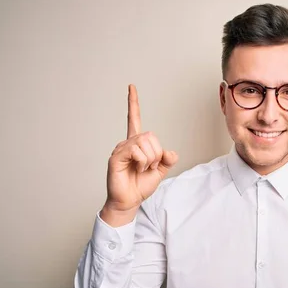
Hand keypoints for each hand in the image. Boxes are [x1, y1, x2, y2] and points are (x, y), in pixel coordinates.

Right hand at [101, 84, 177, 224]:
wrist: (129, 201)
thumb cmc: (141, 186)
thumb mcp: (160, 172)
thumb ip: (167, 159)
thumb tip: (171, 152)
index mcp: (137, 144)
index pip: (134, 119)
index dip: (133, 103)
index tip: (131, 87)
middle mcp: (127, 143)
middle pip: (150, 135)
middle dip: (156, 153)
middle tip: (150, 166)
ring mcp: (120, 149)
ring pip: (145, 142)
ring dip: (150, 159)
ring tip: (142, 169)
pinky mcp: (116, 157)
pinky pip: (135, 150)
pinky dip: (142, 162)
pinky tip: (137, 169)